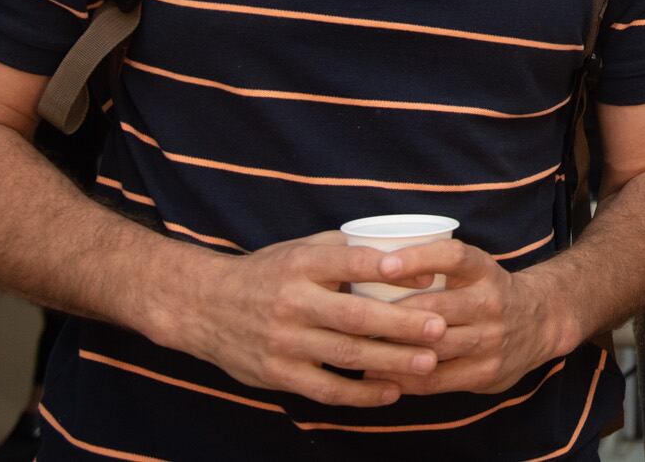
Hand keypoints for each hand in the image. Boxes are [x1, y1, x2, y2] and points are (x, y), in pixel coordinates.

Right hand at [166, 232, 451, 408]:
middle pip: (355, 316)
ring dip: (391, 361)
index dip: (389, 270)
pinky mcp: (277, 374)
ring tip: (429, 363)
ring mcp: (283, 341)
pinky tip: (391, 392)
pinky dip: (361, 394)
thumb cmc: (267, 274)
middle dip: (402, 325)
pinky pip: (325, 389)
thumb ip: (344, 250)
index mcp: (301, 264)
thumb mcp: (299, 250)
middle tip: (441, 328)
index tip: (428, 276)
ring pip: (346, 355)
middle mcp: (292, 302)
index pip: (351, 264)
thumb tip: (403, 251)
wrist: (204, 306)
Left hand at [362, 240, 579, 396]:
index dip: (419, 258)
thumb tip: (368, 265)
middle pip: (435, 309)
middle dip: (389, 316)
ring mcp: (491, 339)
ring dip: (392, 350)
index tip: (383, 264)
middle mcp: (491, 302)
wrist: (542, 321)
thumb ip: (436, 267)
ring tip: (356, 349)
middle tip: (350, 317)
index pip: (453, 257)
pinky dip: (404, 378)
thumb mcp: (473, 268)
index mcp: (484, 270)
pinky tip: (378, 375)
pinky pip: (437, 379)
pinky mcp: (487, 372)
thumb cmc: (488, 291)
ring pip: (432, 347)